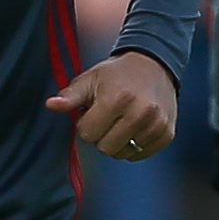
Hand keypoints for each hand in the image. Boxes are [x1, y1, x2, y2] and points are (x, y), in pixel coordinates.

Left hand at [49, 49, 178, 160]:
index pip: (88, 134)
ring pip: (123, 154)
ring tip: (122, 121)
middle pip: (105, 148)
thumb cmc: (117, 73)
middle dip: (101, 135)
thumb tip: (51, 105)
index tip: (94, 111)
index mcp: (117, 98)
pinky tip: (136, 128)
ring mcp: (156, 124)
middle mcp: (140, 113)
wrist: (155, 64)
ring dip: (118, 142)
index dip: (86, 124)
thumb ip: (70, 96)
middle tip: (109, 117)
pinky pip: (141, 155)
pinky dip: (135, 146)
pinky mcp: (167, 134)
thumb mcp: (91, 79)